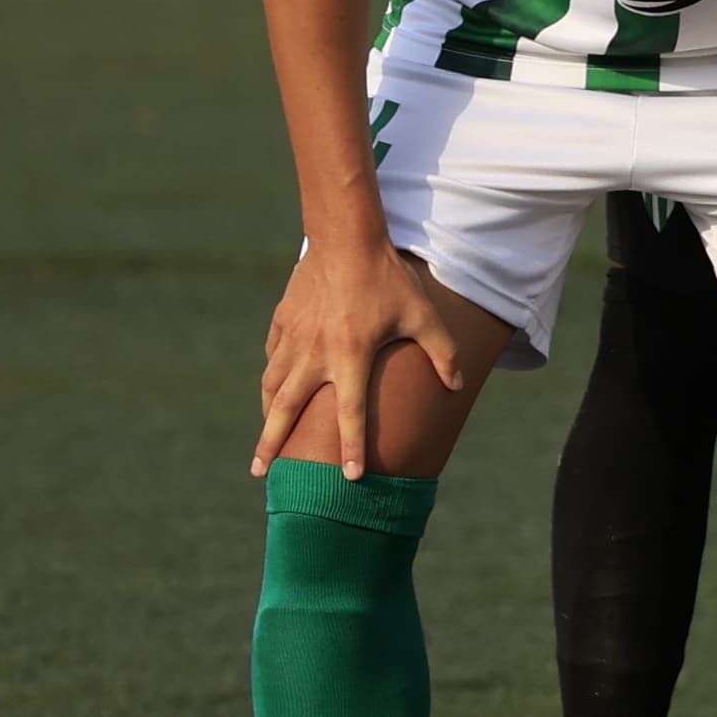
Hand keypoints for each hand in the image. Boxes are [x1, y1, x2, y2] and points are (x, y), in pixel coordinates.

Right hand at [256, 235, 475, 479]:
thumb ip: (442, 353)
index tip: (349, 477)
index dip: (352, 447)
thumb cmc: (389, 279)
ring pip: (273, 385)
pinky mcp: (283, 321)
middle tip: (259, 472)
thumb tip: (457, 386)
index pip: (350, 413)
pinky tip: (273, 388)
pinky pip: (273, 357)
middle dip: (271, 443)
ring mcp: (294, 338)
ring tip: (264, 439)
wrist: (347, 239)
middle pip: (286, 409)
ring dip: (267, 414)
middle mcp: (315, 353)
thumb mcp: (423, 315)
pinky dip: (272, 377)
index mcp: (351, 356)